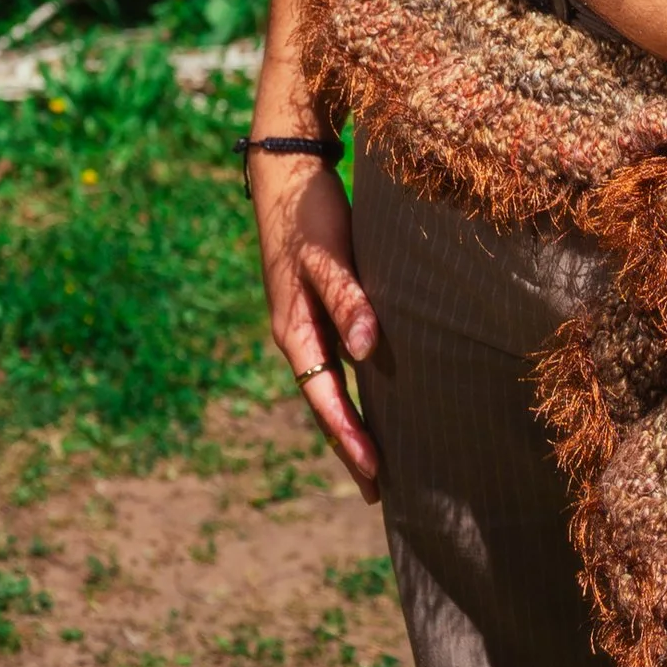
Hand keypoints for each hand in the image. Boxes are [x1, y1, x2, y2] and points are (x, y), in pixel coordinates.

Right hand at [251, 155, 382, 499]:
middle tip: (379, 492)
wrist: (287, 174)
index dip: (349, 438)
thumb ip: (348, 300)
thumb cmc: (309, 214)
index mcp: (294, 331)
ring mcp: (307, 323)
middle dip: (349, 446)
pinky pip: (336, 361)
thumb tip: (366, 352)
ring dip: (350, 422)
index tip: (375, 475)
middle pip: (325, 404)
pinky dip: (354, 388)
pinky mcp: (319, 307)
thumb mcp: (329, 256)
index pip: (325, 400)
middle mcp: (299, 335)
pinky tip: (374, 396)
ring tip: (378, 461)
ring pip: (331, 386)